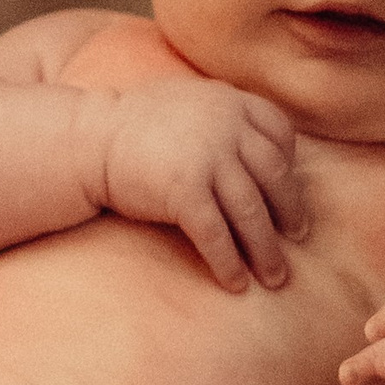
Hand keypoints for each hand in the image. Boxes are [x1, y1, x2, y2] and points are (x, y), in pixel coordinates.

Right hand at [86, 79, 305, 288]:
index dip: (290, 165)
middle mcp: (225, 125)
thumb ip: (221, 117)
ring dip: (267, 250)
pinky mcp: (184, 190)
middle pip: (274, 176)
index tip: (289, 192)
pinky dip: (229, 263)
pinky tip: (236, 284)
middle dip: (289, 212)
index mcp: (229, 101)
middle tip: (298, 238)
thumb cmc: (133, 128)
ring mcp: (207, 157)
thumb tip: (253, 148)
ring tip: (277, 277)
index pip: (279, 133)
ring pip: (250, 212)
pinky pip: (216, 234)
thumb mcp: (187, 104)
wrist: (86, 140)